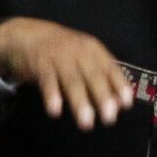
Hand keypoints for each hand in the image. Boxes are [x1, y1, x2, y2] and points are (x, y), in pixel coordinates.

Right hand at [0, 17, 132, 129]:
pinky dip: (52, 95)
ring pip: (72, 81)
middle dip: (102, 97)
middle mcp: (79, 52)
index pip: (111, 68)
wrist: (29, 35)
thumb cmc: (63, 52)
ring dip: (80, 102)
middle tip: (109, 118)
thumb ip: (102, 79)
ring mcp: (59, 57)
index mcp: (94, 50)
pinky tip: (55, 110)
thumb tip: (119, 104)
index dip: (119, 85)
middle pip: (93, 76)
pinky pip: (47, 81)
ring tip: (86, 122)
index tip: (126, 104)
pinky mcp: (40, 64)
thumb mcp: (85, 59)